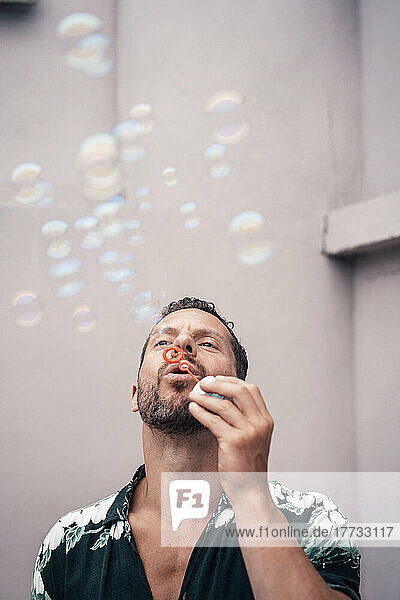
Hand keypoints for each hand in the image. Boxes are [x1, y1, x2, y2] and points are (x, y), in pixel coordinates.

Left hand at [188, 375, 274, 506]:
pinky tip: (193, 409)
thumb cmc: (247, 464)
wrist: (250, 489)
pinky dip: (200, 411)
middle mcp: (260, 423)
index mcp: (266, 420)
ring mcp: (248, 432)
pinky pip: (213, 420)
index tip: (216, 379)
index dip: (232, 381)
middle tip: (202, 384)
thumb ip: (243, 417)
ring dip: (205, 397)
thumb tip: (220, 396)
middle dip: (217, 384)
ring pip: (223, 404)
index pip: (251, 389)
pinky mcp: (234, 442)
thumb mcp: (253, 436)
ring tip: (194, 395)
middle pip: (239, 390)